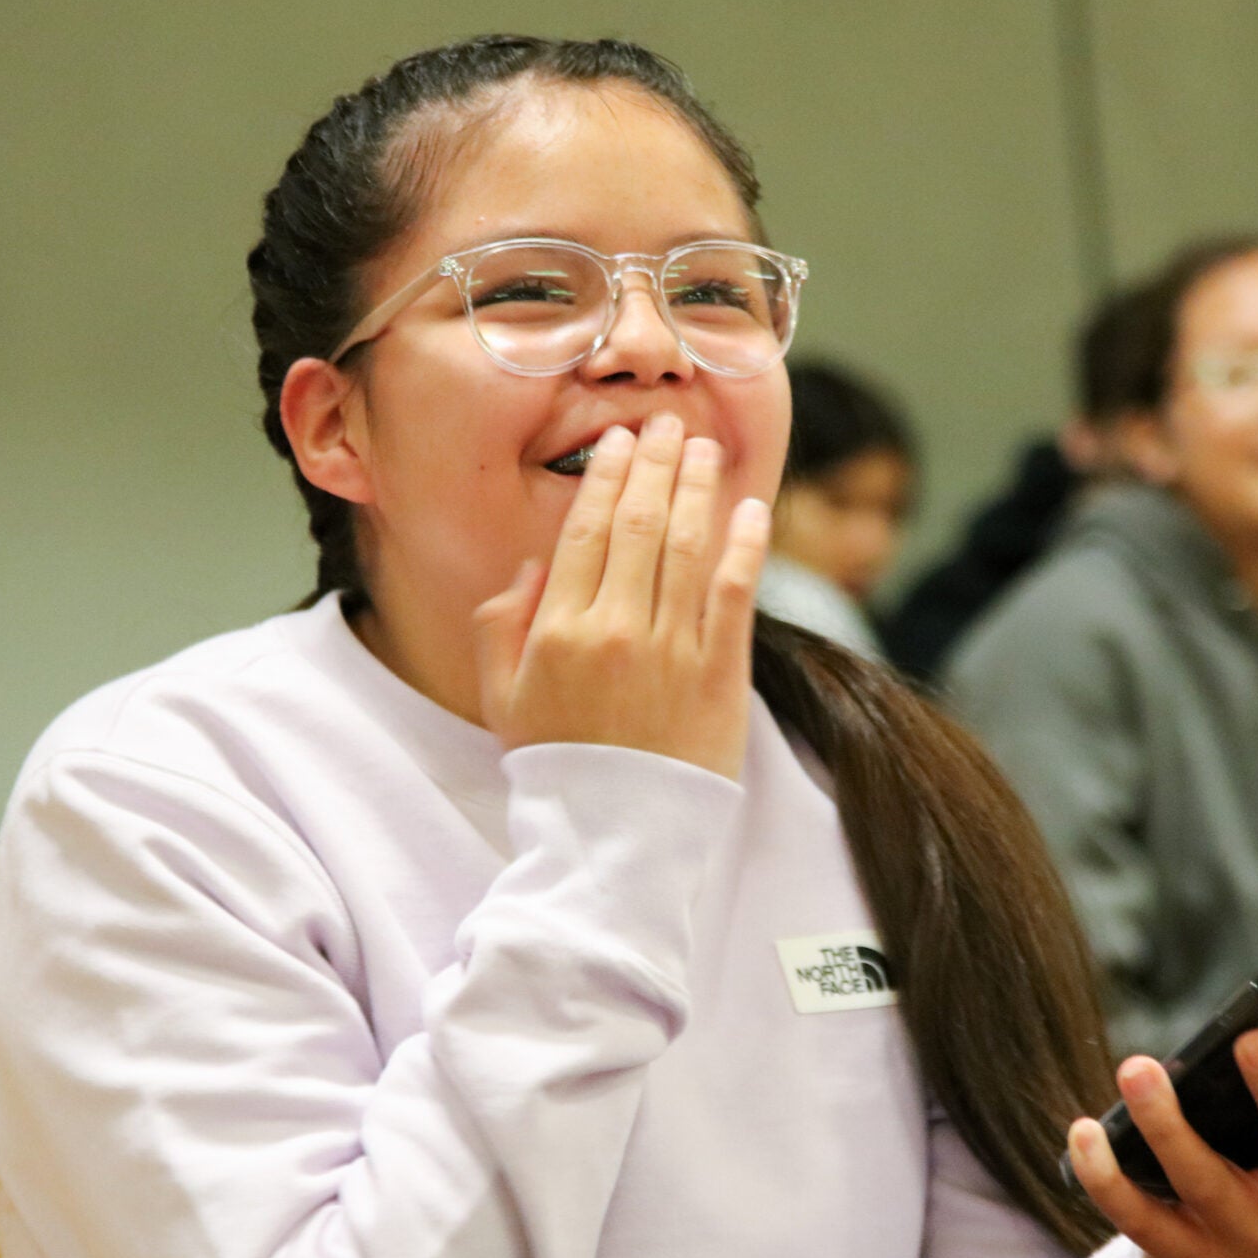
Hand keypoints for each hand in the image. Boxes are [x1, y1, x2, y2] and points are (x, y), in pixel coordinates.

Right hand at [472, 415, 769, 777]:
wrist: (615, 834)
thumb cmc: (558, 762)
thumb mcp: (504, 695)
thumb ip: (505, 623)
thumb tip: (535, 564)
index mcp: (560, 630)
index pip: (586, 532)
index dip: (608, 479)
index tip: (621, 442)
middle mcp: (617, 631)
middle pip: (641, 526)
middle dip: (656, 465)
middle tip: (667, 424)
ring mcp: (672, 652)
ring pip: (689, 548)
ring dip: (700, 489)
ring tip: (707, 450)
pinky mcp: (720, 676)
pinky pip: (735, 595)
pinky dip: (746, 547)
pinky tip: (753, 510)